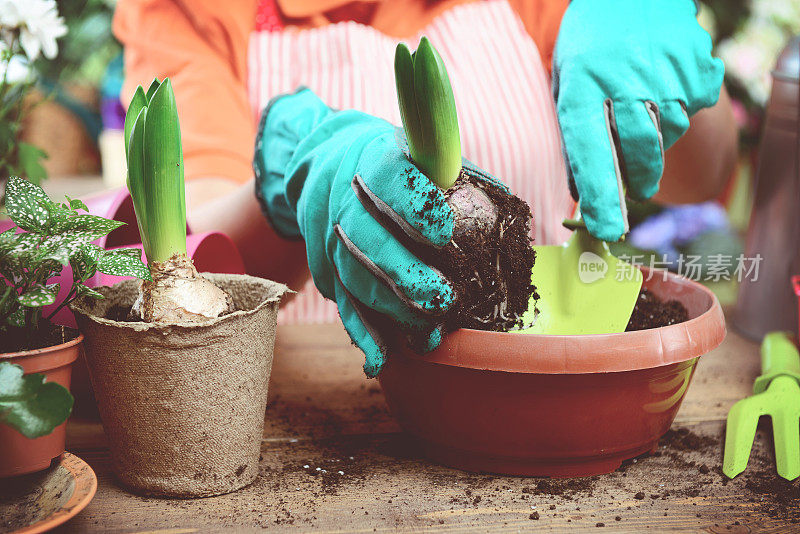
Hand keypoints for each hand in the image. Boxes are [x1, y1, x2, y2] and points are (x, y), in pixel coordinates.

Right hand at [254, 89, 454, 375]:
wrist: (329, 169)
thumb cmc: (399, 167)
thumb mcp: (425, 157)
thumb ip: (462, 181)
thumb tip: (503, 218)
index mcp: (375, 159)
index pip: (388, 178)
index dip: (414, 206)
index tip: (444, 231)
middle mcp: (345, 200)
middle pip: (366, 237)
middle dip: (404, 272)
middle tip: (442, 298)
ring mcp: (331, 239)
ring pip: (353, 277)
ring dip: (390, 308)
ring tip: (428, 330)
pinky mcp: (328, 270)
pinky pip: (343, 305)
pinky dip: (362, 334)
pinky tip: (380, 359)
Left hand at [553, 0, 723, 241]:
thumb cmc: (589, 51)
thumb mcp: (567, 87)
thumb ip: (574, 139)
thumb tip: (583, 197)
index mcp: (583, 85)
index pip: (591, 150)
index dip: (599, 195)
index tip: (606, 229)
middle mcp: (625, 79)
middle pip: (639, 150)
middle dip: (639, 179)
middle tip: (636, 190)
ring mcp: (667, 71)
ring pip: (667, 133)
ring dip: (655, 140)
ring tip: (641, 110)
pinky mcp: (698, 67)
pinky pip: (691, 110)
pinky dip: (676, 111)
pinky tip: (660, 86)